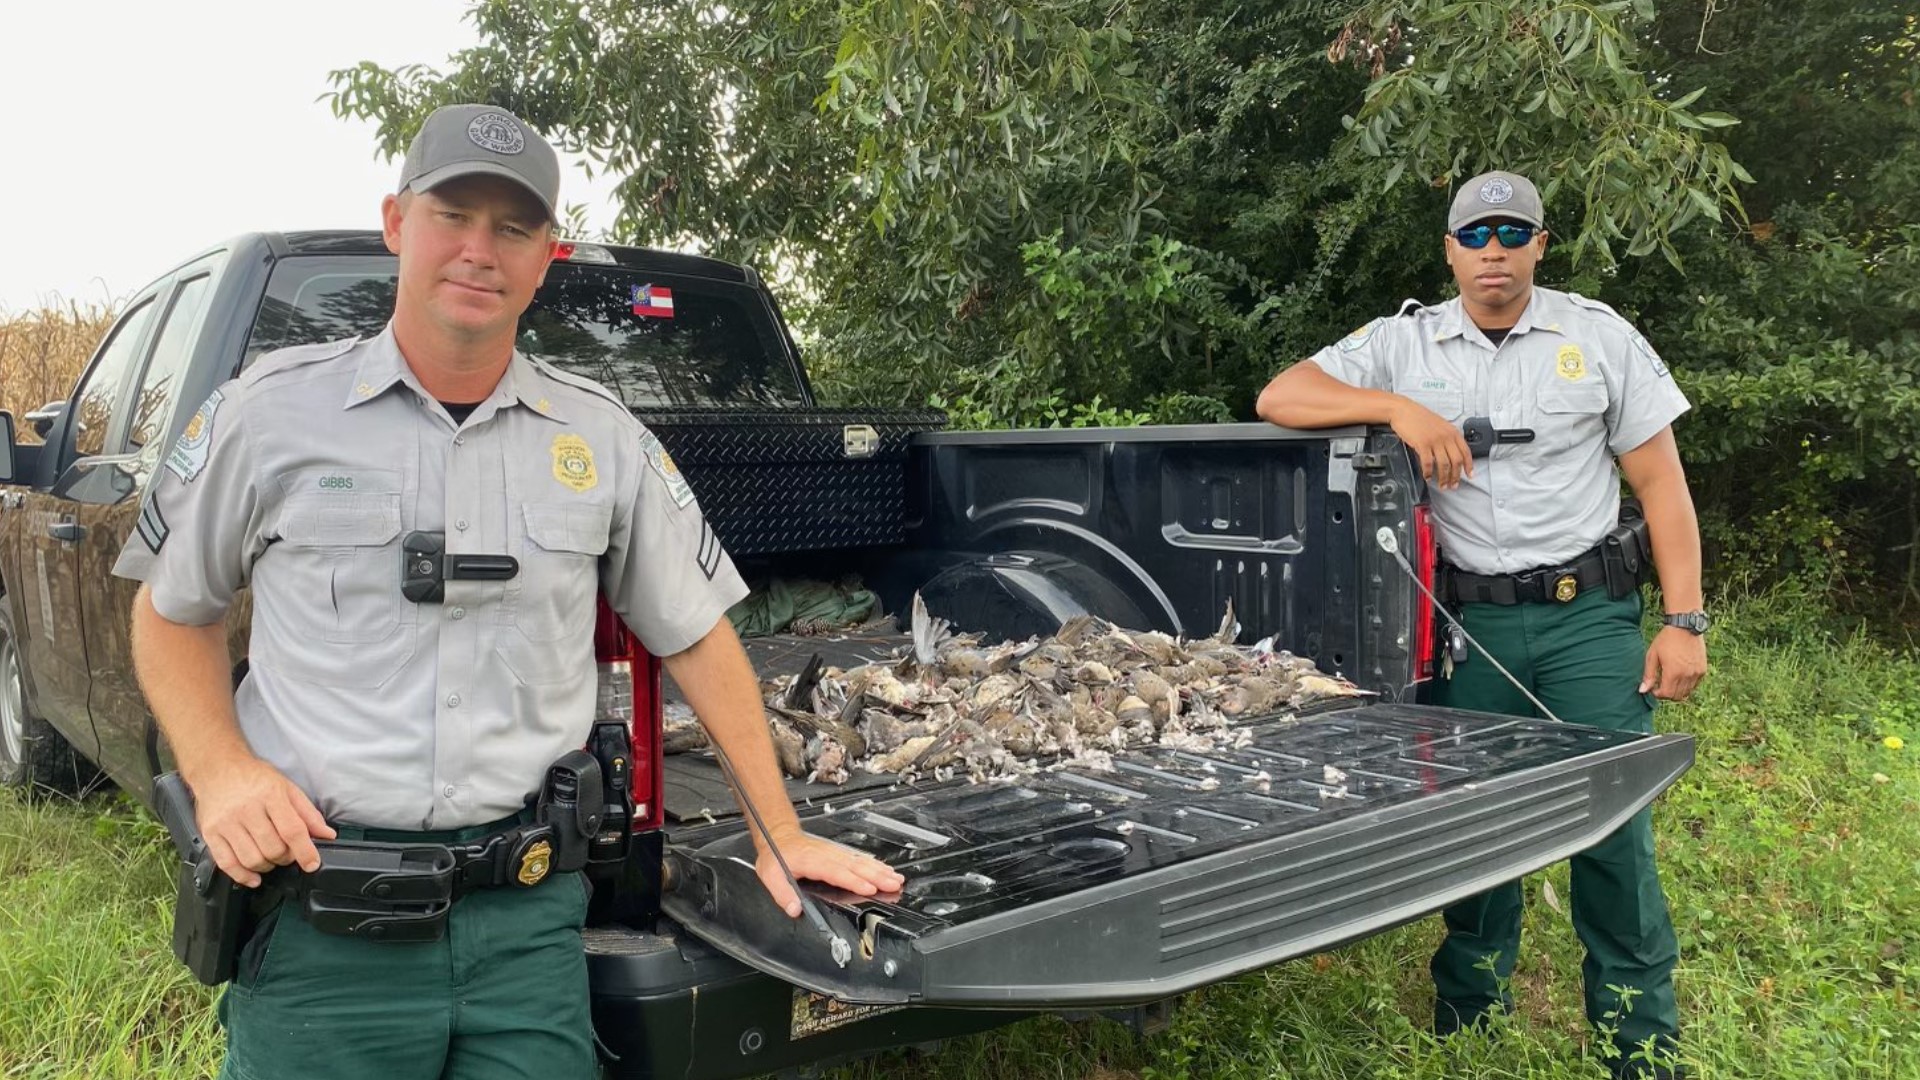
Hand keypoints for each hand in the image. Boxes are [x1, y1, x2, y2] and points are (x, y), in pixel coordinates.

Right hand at [190, 756, 335, 887]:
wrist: (218, 768)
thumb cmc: (254, 778)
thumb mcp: (287, 788)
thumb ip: (308, 813)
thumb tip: (327, 835)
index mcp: (270, 796)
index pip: (292, 830)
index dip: (305, 851)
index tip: (312, 864)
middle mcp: (247, 810)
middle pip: (273, 849)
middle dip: (286, 858)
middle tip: (287, 853)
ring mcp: (226, 823)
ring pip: (251, 859)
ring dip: (267, 867)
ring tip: (270, 858)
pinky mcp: (210, 833)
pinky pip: (226, 863)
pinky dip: (242, 876)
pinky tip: (253, 876)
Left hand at [755, 825, 904, 918]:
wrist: (779, 834)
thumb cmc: (776, 855)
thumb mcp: (770, 875)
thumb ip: (783, 894)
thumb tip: (795, 909)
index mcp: (812, 861)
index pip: (836, 872)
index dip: (854, 880)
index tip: (869, 888)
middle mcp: (827, 855)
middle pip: (855, 866)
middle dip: (876, 876)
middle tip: (893, 884)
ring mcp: (834, 853)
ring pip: (860, 861)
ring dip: (879, 870)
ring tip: (895, 879)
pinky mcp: (838, 853)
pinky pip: (858, 858)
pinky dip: (874, 864)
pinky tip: (885, 869)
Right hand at [1389, 398, 1473, 489]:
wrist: (1403, 410)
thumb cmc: (1419, 417)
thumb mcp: (1439, 425)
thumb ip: (1447, 437)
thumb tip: (1451, 453)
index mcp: (1452, 432)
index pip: (1466, 451)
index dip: (1469, 466)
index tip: (1469, 475)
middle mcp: (1446, 436)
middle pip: (1456, 461)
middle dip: (1456, 476)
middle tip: (1453, 485)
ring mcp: (1435, 440)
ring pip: (1444, 464)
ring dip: (1444, 478)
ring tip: (1442, 485)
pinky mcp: (1422, 444)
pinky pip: (1428, 463)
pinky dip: (1428, 472)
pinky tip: (1427, 477)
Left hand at [1640, 626, 1707, 700]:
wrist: (1685, 627)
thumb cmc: (1666, 640)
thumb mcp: (1652, 656)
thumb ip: (1648, 675)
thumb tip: (1642, 691)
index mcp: (1673, 672)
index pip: (1666, 694)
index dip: (1658, 694)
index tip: (1654, 688)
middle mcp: (1687, 675)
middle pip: (1677, 696)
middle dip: (1667, 694)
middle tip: (1661, 685)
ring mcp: (1696, 673)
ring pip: (1687, 692)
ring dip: (1677, 691)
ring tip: (1669, 681)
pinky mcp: (1702, 669)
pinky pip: (1694, 685)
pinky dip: (1687, 685)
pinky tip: (1679, 676)